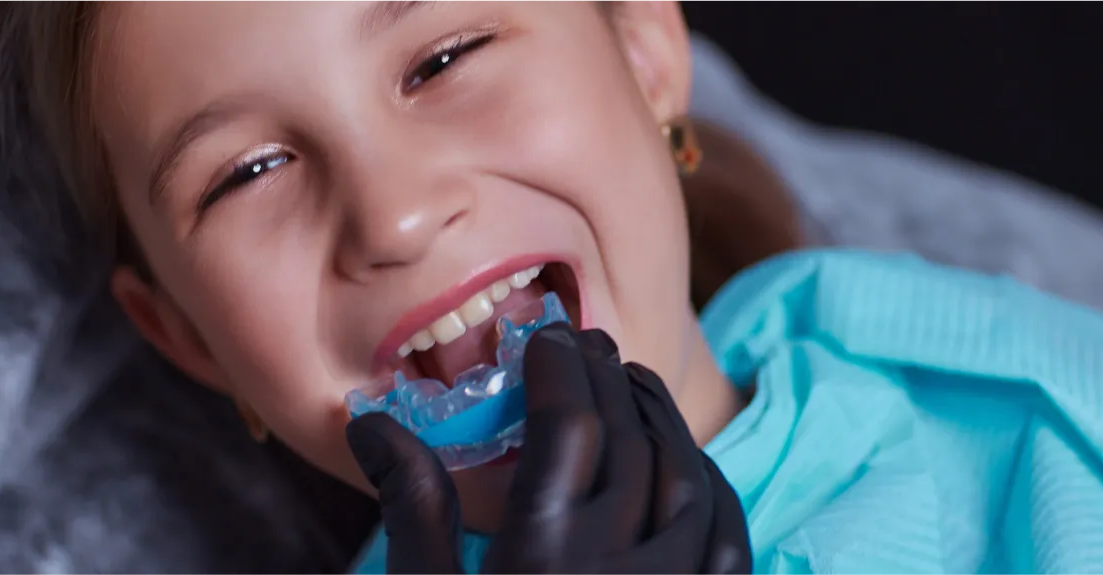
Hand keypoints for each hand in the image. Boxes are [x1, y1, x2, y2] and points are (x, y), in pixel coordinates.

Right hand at [347, 324, 750, 574]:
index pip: (570, 422)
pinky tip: (687, 469)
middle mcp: (623, 572)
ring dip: (662, 422)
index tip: (547, 335)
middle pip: (632, 438)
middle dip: (607, 379)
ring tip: (629, 389)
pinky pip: (728, 540)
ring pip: (690, 479)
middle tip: (585, 347)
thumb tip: (373, 420)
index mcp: (543, 557)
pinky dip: (711, 487)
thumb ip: (413, 509)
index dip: (562, 365)